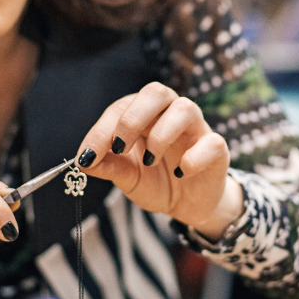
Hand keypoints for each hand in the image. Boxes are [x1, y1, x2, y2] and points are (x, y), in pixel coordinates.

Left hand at [76, 82, 243, 239]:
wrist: (188, 205)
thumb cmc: (156, 182)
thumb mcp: (128, 177)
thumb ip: (109, 166)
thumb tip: (82, 161)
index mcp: (145, 116)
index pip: (122, 108)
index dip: (102, 130)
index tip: (87, 155)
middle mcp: (171, 114)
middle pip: (157, 92)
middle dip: (133, 118)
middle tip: (119, 147)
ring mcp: (196, 129)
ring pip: (185, 108)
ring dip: (161, 134)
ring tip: (150, 161)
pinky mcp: (216, 149)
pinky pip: (211, 142)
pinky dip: (193, 158)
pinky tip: (180, 174)